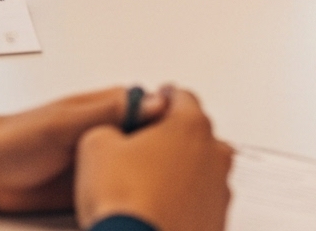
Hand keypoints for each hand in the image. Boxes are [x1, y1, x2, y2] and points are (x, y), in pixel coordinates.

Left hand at [0, 86, 164, 213]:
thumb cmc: (18, 138)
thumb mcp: (66, 122)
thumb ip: (109, 112)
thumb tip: (156, 101)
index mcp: (110, 107)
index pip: (159, 111)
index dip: (175, 127)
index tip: (189, 142)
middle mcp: (111, 132)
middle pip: (154, 144)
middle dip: (167, 158)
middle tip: (178, 175)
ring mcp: (105, 161)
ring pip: (142, 169)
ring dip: (151, 179)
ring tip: (164, 193)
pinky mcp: (96, 185)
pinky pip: (122, 190)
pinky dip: (131, 196)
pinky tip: (138, 203)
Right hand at [75, 87, 230, 230]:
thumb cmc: (125, 201)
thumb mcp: (95, 146)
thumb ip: (108, 127)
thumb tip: (110, 135)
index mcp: (190, 125)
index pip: (181, 97)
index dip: (160, 99)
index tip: (151, 104)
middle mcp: (214, 155)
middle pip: (195, 134)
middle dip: (172, 138)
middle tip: (144, 149)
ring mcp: (220, 190)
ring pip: (201, 170)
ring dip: (180, 172)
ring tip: (149, 185)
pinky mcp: (218, 221)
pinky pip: (201, 202)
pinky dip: (185, 202)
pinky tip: (159, 209)